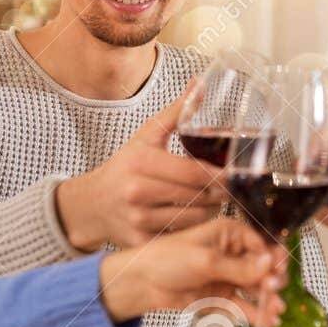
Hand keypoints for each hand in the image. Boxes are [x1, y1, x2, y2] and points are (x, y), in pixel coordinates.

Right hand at [54, 86, 228, 249]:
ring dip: (210, 212)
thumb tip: (200, 83)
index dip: (220, 176)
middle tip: (229, 189)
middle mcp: (137, 191)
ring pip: (194, 220)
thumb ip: (176, 112)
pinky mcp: (141, 243)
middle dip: (219, 194)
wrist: (91, 204)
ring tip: (212, 202)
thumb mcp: (146, 136)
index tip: (235, 175)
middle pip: (198, 197)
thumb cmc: (124, 167)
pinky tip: (194, 219)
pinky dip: (193, 230)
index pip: (194, 173)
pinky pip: (181, 237)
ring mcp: (138, 219)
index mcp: (141, 162)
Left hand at [99, 217, 286, 323]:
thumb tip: (268, 266)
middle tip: (274, 292)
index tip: (279, 271)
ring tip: (275, 313)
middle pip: (260, 269)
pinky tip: (266, 322)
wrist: (141, 283)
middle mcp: (231, 254)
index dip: (272, 258)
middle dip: (271, 282)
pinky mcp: (219, 297)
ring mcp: (226, 277)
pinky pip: (241, 306)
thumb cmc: (167, 259)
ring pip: (253, 289)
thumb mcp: (206, 261)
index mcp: (228, 234)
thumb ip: (238, 267)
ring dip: (266, 301)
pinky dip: (253, 314)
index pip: (259, 244)